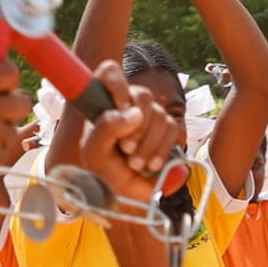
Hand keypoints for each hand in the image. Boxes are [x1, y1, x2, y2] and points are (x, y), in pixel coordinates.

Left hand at [72, 65, 185, 205]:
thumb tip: (134, 113)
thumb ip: (105, 128)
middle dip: (137, 125)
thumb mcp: (94, 152)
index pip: (110, 72)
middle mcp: (129, 104)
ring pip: (160, 114)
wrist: (124, 194)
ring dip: (149, 143)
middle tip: (126, 149)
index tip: (120, 107)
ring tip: (135, 164)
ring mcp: (150, 116)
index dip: (117, 83)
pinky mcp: (168, 131)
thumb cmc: (103, 170)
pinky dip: (162, 149)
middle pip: (142, 94)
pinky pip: (173, 129)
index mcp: (105, 103)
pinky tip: (152, 165)